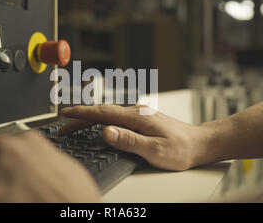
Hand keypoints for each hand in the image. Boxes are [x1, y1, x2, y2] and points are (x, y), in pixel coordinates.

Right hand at [60, 105, 215, 170]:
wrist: (200, 144)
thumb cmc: (181, 149)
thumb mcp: (155, 149)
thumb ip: (129, 140)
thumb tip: (106, 131)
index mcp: (137, 117)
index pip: (103, 112)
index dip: (81, 113)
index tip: (64, 113)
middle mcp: (137, 112)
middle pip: (102, 112)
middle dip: (80, 117)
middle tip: (62, 125)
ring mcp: (140, 115)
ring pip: (108, 114)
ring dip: (89, 118)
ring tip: (74, 126)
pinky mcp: (143, 119)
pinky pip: (116, 117)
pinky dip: (101, 120)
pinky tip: (98, 125)